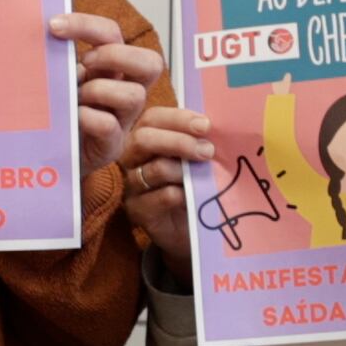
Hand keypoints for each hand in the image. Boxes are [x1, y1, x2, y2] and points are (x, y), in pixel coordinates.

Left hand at [60, 12, 158, 175]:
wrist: (51, 158)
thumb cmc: (58, 115)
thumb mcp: (59, 81)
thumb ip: (59, 62)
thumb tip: (43, 40)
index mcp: (110, 69)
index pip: (111, 34)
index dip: (86, 25)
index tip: (54, 26)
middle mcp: (124, 90)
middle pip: (150, 62)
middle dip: (115, 55)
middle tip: (85, 63)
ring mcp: (122, 119)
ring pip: (134, 95)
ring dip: (98, 90)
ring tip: (75, 99)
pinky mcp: (111, 145)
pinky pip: (109, 125)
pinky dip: (88, 117)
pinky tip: (72, 119)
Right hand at [120, 97, 215, 272]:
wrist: (191, 227)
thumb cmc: (194, 186)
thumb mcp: (197, 159)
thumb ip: (198, 140)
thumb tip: (214, 125)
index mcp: (146, 138)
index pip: (152, 118)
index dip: (177, 118)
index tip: (205, 125)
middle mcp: (132, 159)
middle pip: (144, 139)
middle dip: (179, 141)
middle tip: (207, 150)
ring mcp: (132, 186)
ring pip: (154, 169)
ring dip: (184, 169)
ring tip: (205, 174)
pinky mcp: (138, 211)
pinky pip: (159, 197)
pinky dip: (180, 194)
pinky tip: (193, 196)